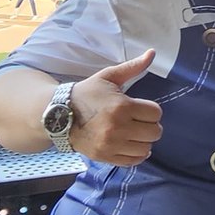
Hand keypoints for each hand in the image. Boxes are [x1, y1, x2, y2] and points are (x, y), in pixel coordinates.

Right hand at [68, 50, 162, 165]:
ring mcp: (111, 144)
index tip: (142, 109)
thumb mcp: (108, 77)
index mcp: (122, 106)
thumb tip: (152, 53)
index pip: (156, 113)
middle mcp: (118, 127)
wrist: (59, 115)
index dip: (151, 110)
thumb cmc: (87, 94)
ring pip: (146, 148)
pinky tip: (131, 144)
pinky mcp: (105, 156)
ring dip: (144, 140)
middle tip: (139, 121)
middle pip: (154, 132)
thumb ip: (132, 67)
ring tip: (134, 133)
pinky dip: (136, 154)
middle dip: (150, 125)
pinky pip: (133, 161)